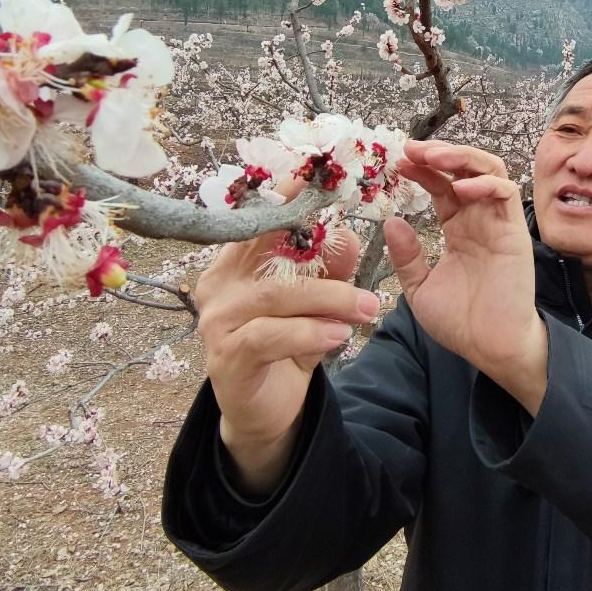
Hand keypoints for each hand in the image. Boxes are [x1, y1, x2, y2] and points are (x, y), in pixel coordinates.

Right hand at [194, 196, 376, 495]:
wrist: (264, 413)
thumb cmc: (286, 348)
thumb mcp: (314, 306)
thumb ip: (328, 272)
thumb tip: (350, 236)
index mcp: (235, 263)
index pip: (261, 222)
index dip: (287, 198)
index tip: (318, 177)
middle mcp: (218, 284)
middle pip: (273, 257)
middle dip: (329, 264)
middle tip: (374, 280)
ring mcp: (217, 320)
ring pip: (277, 297)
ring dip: (330, 301)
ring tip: (368, 309)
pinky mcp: (227, 355)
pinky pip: (270, 335)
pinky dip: (309, 334)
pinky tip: (339, 337)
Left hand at [384, 140, 546, 413]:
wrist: (490, 348)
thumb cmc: (461, 323)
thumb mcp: (420, 288)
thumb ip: (407, 256)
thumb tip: (391, 221)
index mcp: (459, 229)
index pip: (442, 187)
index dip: (422, 171)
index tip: (398, 162)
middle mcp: (480, 220)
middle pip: (465, 169)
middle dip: (439, 154)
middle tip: (412, 149)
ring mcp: (499, 224)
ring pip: (489, 171)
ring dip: (462, 158)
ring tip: (434, 157)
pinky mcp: (515, 233)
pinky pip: (506, 194)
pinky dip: (485, 184)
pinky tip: (460, 188)